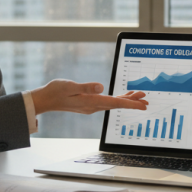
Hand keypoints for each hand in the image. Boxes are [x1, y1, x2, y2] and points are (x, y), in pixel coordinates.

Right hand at [30, 79, 148, 114]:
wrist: (46, 99)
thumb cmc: (56, 91)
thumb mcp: (70, 86)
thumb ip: (86, 87)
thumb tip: (101, 87)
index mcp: (91, 102)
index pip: (115, 102)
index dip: (130, 103)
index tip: (143, 104)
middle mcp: (93, 106)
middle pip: (117, 104)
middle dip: (133, 102)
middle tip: (146, 100)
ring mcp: (91, 106)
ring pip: (113, 103)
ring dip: (126, 99)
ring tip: (138, 96)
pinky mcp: (89, 103)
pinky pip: (107, 102)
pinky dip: (117, 98)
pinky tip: (121, 96)